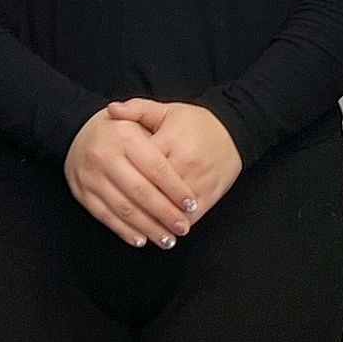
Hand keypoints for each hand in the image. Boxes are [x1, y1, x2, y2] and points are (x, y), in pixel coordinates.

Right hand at [67, 110, 198, 248]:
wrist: (77, 131)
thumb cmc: (120, 128)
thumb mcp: (141, 118)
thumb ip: (167, 137)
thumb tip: (188, 165)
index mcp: (124, 136)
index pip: (156, 168)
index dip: (175, 189)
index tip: (191, 204)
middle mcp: (105, 156)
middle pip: (141, 192)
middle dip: (165, 214)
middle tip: (183, 228)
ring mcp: (91, 177)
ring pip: (124, 208)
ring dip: (148, 228)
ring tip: (167, 240)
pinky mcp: (82, 193)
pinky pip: (105, 216)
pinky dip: (124, 230)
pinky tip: (141, 239)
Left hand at [109, 97, 242, 225]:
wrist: (235, 130)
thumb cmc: (196, 122)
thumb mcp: (167, 111)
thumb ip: (137, 110)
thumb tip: (111, 109)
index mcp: (169, 140)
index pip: (139, 166)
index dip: (122, 179)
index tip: (108, 189)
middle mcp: (184, 162)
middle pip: (152, 191)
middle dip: (134, 207)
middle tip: (117, 216)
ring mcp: (199, 180)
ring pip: (170, 208)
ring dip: (155, 223)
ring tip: (139, 232)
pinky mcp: (211, 194)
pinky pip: (191, 216)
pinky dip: (176, 226)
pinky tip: (163, 232)